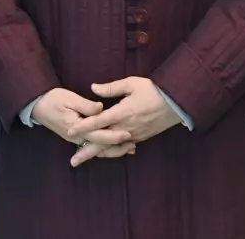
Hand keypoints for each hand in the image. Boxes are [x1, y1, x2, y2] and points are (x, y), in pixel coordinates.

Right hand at [30, 89, 133, 161]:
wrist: (37, 105)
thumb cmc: (53, 99)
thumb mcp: (69, 98)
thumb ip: (86, 105)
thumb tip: (102, 108)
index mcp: (76, 127)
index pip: (98, 134)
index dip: (114, 135)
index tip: (128, 133)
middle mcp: (77, 137)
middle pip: (100, 146)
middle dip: (117, 146)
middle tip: (133, 145)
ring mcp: (76, 139)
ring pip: (98, 149)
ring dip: (113, 150)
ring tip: (130, 148)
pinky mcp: (77, 138)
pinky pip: (93, 145)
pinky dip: (106, 148)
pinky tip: (116, 146)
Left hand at [66, 77, 180, 166]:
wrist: (176, 103)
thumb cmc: (152, 90)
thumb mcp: (131, 84)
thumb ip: (110, 88)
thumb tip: (92, 88)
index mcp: (122, 112)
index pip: (98, 122)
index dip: (83, 127)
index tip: (69, 132)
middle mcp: (125, 127)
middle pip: (102, 142)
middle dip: (86, 152)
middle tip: (72, 161)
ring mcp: (133, 135)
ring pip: (111, 148)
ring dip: (97, 154)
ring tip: (83, 159)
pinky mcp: (139, 138)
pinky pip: (122, 148)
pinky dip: (111, 152)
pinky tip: (103, 154)